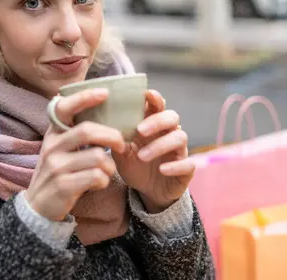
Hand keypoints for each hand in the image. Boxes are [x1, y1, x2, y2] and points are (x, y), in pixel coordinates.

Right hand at [25, 88, 126, 221]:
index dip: (84, 97)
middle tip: (122, 144)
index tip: (104, 93)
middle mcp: (52, 146)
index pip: (64, 107)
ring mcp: (56, 166)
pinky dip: (104, 180)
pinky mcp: (63, 185)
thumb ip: (75, 131)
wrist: (38, 206)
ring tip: (107, 170)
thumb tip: (102, 110)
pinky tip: (99, 183)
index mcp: (53, 133)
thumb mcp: (59, 148)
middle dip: (112, 136)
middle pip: (87, 131)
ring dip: (109, 165)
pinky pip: (95, 177)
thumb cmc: (58, 171)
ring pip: (97, 157)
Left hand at [112, 90, 194, 212]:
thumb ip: (114, 138)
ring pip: (180, 138)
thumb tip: (98, 124)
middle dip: (157, 121)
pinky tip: (162, 169)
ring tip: (142, 156)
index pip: (157, 106)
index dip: (155, 98)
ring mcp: (179, 151)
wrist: (146, 192)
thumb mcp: (121, 152)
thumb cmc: (134, 165)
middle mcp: (168, 134)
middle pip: (172, 117)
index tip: (146, 94)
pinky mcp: (185, 170)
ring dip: (161, 145)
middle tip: (139, 130)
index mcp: (153, 126)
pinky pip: (188, 164)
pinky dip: (176, 166)